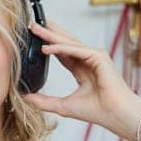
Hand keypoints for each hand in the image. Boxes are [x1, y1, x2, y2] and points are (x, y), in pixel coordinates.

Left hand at [21, 20, 140, 132]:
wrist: (115, 114)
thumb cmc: (98, 111)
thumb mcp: (64, 106)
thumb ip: (45, 102)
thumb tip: (26, 98)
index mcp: (83, 71)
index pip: (63, 54)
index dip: (49, 46)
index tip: (34, 40)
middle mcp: (89, 61)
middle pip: (64, 44)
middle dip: (48, 34)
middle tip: (33, 25)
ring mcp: (95, 57)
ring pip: (69, 43)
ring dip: (52, 35)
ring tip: (36, 28)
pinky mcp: (99, 56)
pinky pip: (75, 49)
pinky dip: (60, 48)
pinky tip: (46, 47)